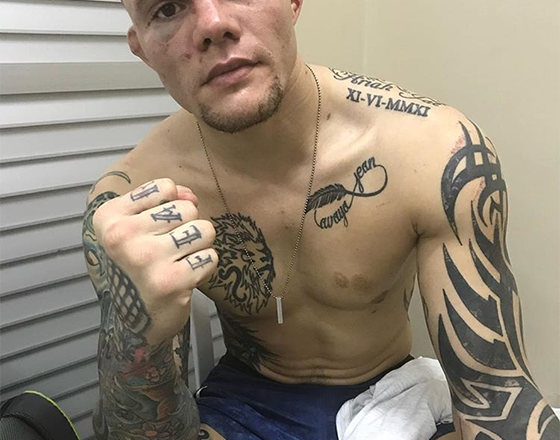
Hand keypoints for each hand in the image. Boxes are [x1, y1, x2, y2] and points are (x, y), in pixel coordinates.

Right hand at [92, 178, 216, 346]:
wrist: (134, 321)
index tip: (158, 227)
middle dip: (187, 227)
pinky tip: (185, 276)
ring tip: (179, 260)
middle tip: (170, 249)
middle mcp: (122, 236)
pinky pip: (210, 256)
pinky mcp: (171, 281)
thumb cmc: (137, 268)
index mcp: (110, 217)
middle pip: (187, 208)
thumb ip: (164, 201)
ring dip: (198, 246)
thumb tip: (190, 195)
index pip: (165, 187)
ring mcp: (147, 258)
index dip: (171, 204)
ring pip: (204, 230)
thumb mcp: (135, 227)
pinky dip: (204, 266)